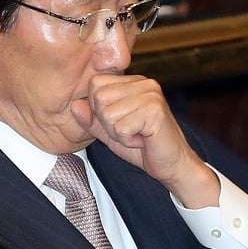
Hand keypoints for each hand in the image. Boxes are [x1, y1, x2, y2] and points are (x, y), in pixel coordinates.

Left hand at [71, 74, 219, 208]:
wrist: (173, 166)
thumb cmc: (143, 148)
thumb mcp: (110, 131)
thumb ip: (91, 119)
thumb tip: (74, 105)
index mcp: (133, 82)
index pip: (95, 84)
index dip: (98, 109)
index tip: (119, 121)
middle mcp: (143, 83)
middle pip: (99, 97)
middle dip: (107, 122)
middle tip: (129, 130)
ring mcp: (150, 95)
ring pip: (108, 114)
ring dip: (118, 133)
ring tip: (137, 134)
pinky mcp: (155, 111)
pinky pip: (121, 127)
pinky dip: (127, 140)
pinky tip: (143, 139)